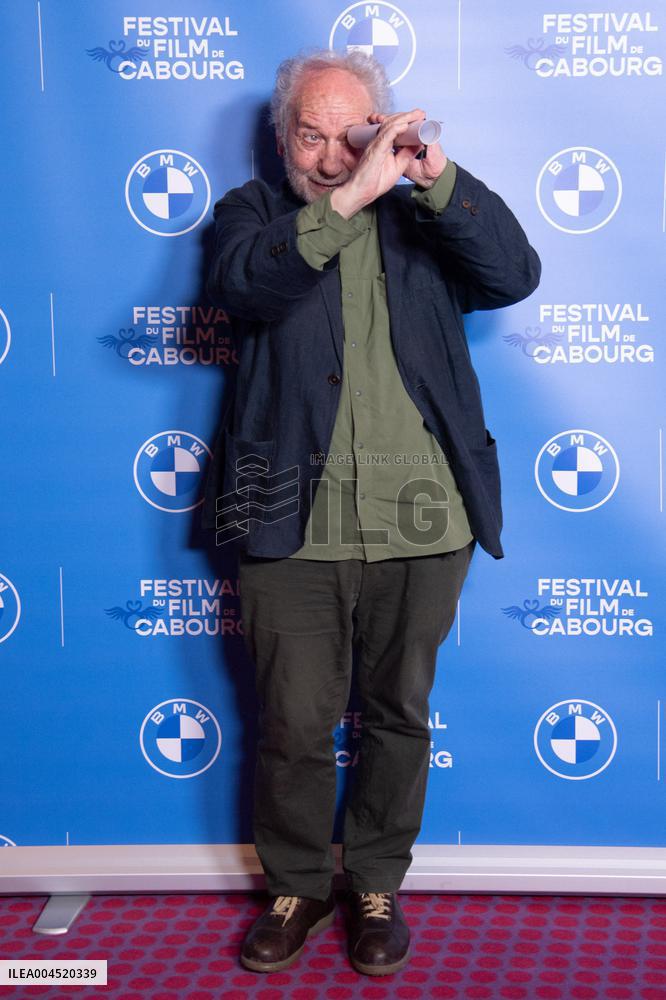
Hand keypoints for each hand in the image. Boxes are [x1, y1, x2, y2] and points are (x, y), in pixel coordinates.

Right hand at [330, 109, 447, 217]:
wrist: (361, 193)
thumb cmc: (375, 182)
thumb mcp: (398, 166)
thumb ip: (407, 154)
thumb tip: (419, 143)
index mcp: (383, 144)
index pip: (395, 128)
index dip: (406, 120)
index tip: (419, 117)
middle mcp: (379, 142)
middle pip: (393, 123)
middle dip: (407, 116)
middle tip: (420, 112)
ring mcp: (376, 144)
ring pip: (390, 126)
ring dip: (404, 118)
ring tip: (416, 115)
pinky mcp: (374, 150)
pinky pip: (386, 136)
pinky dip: (395, 129)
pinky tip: (405, 125)